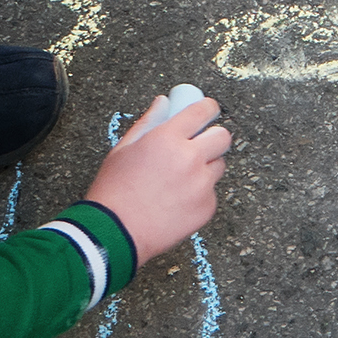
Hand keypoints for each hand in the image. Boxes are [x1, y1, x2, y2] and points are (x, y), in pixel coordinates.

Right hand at [83, 90, 230, 261]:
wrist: (114, 234)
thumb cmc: (114, 192)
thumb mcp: (123, 150)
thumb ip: (148, 122)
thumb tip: (163, 103)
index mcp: (168, 138)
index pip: (203, 110)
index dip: (207, 108)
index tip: (207, 111)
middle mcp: (190, 159)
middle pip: (223, 137)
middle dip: (212, 138)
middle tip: (197, 147)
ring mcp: (201, 185)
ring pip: (218, 166)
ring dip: (206, 168)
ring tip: (178, 181)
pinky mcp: (207, 208)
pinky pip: (211, 193)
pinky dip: (199, 195)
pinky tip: (176, 202)